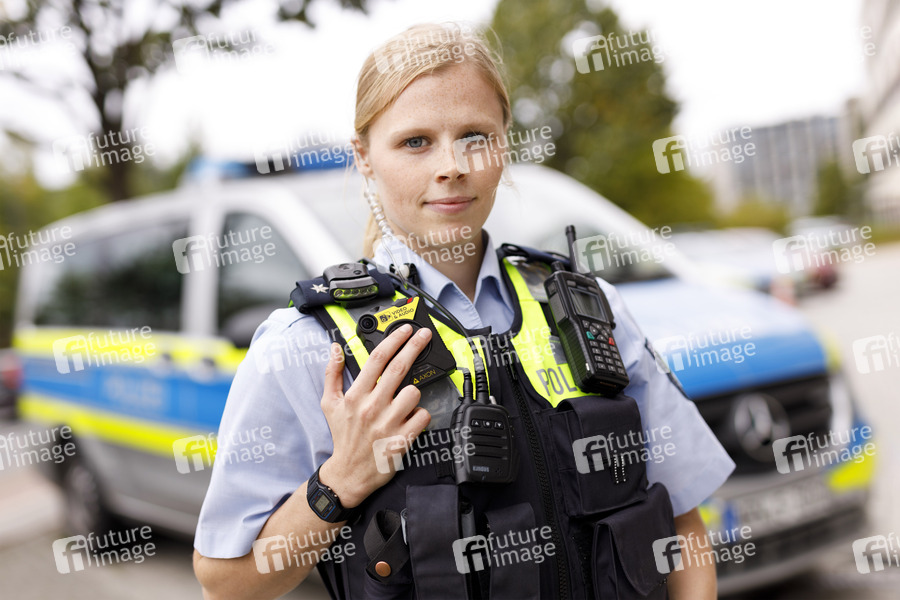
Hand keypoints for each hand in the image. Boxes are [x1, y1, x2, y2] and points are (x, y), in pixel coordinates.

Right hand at [319, 324, 432, 507]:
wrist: (348, 473)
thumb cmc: (343, 436)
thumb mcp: (329, 403)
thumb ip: (332, 374)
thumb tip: (334, 348)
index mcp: (356, 395)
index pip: (377, 359)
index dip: (394, 339)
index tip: (405, 329)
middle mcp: (372, 407)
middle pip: (399, 367)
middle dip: (415, 346)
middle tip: (425, 335)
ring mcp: (388, 423)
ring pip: (414, 392)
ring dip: (413, 393)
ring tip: (404, 401)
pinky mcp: (402, 440)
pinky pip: (423, 415)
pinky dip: (421, 415)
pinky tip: (411, 418)